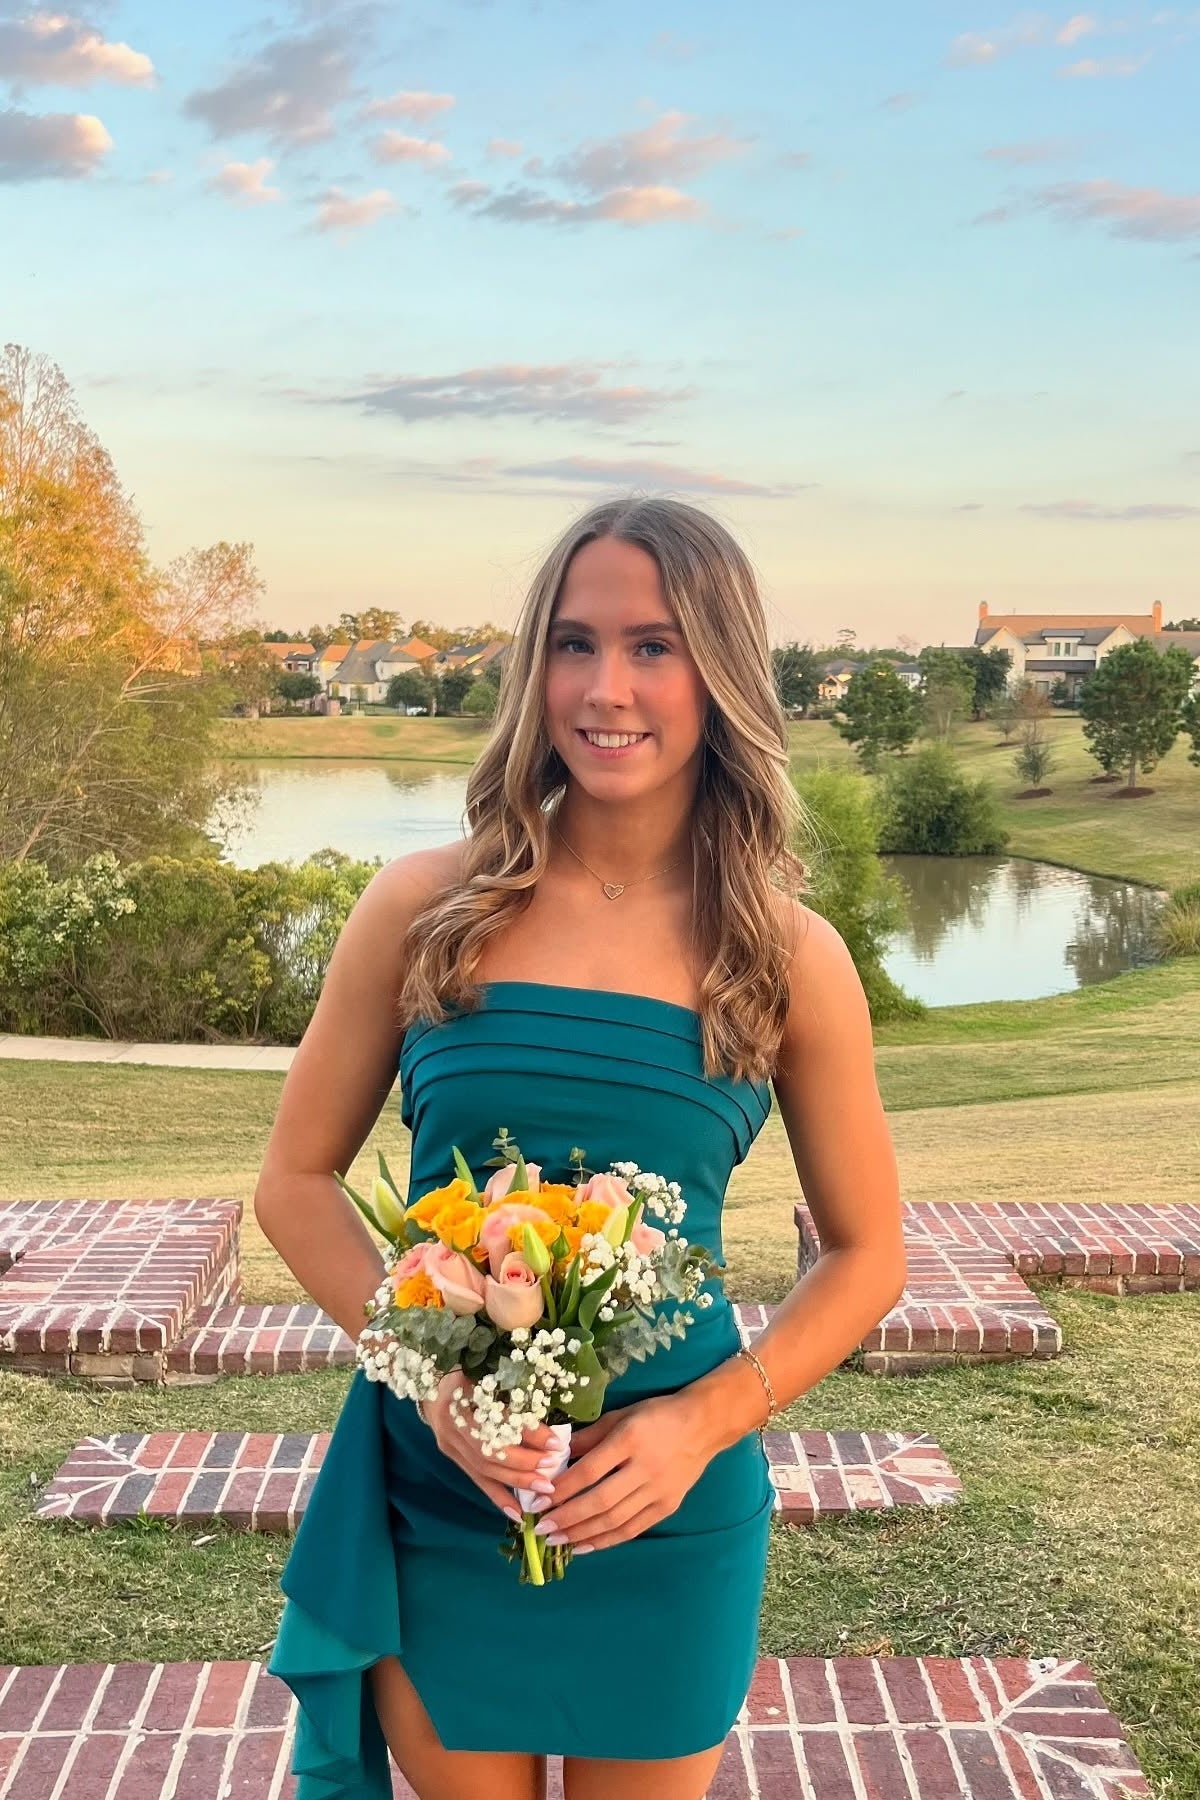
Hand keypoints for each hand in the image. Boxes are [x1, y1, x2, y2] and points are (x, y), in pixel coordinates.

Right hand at [423, 1369, 559, 1522]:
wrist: (431, 1376)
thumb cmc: (468, 1366)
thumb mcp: (490, 1366)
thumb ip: (515, 1382)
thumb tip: (555, 1407)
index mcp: (461, 1389)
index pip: (500, 1419)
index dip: (530, 1432)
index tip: (557, 1441)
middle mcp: (451, 1418)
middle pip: (490, 1449)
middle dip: (525, 1462)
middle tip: (553, 1467)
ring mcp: (448, 1440)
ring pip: (484, 1468)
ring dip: (516, 1481)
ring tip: (545, 1488)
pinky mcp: (450, 1454)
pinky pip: (476, 1479)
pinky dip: (498, 1497)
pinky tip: (517, 1513)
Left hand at [530, 1396, 711, 1552]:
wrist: (703, 1425)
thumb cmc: (656, 1415)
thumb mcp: (620, 1415)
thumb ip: (588, 1437)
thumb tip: (555, 1455)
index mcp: (630, 1440)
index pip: (589, 1471)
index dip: (562, 1490)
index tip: (539, 1501)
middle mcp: (645, 1468)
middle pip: (600, 1501)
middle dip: (568, 1518)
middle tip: (542, 1528)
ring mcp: (659, 1491)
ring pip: (615, 1520)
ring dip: (583, 1534)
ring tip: (557, 1541)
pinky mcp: (668, 1507)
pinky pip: (633, 1528)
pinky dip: (607, 1540)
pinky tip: (585, 1546)